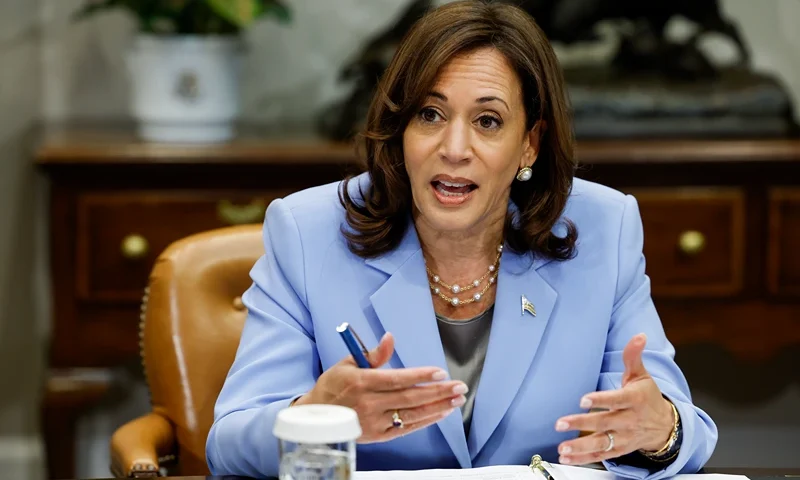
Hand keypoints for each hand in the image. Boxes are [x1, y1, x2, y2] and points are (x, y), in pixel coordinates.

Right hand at [294, 332, 466, 442]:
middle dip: (438, 391)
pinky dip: (425, 421)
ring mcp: (374, 422)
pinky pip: (406, 428)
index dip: (421, 376)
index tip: (440, 373)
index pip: (397, 379)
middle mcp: (369, 403)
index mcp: (362, 382)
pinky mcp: (377, 436)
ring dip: (438, 406)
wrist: (316, 416)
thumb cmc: (334, 385)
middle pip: (410, 397)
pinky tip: (441, 412)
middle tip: (459, 386)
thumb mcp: (348, 363)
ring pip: (411, 414)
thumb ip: (373, 354)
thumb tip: (390, 338)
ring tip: (456, 399)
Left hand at [554, 333, 674, 464]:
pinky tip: (567, 457)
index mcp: (634, 400)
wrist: (666, 426)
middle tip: (560, 423)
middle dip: (581, 424)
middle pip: (604, 423)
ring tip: (562, 448)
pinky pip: (601, 455)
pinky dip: (584, 458)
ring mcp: (624, 437)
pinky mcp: (620, 449)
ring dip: (580, 447)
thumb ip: (633, 356)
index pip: (617, 400)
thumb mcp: (642, 375)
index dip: (601, 400)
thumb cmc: (648, 398)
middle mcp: (629, 420)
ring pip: (602, 444)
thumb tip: (639, 336)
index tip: (583, 400)